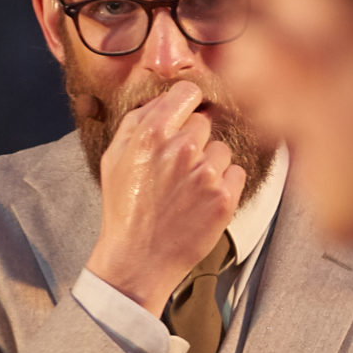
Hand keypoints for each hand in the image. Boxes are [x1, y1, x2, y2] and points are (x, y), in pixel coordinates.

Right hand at [83, 81, 243, 313]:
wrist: (138, 259)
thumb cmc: (125, 209)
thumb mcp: (115, 158)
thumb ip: (137, 121)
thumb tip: (163, 98)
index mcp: (152, 134)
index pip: (188, 93)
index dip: (187, 104)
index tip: (186, 116)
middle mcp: (182, 149)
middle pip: (205, 122)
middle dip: (195, 139)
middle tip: (178, 166)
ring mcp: (206, 174)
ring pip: (222, 150)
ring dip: (211, 164)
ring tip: (188, 188)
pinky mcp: (224, 198)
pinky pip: (237, 173)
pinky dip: (225, 184)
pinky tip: (203, 200)